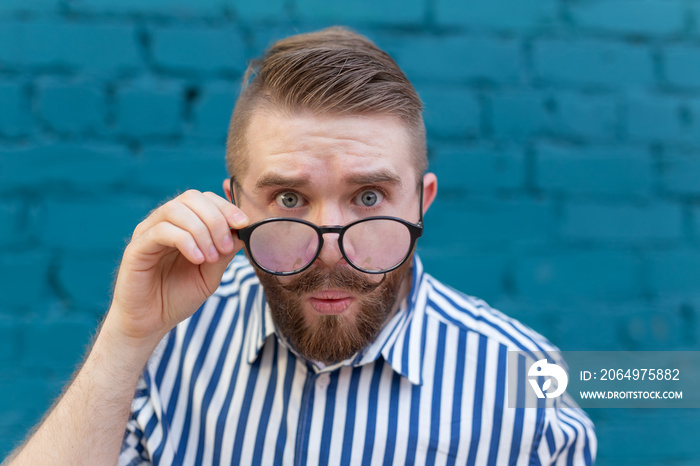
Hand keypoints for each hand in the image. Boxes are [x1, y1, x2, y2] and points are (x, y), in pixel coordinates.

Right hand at [106, 190, 248, 343]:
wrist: (150, 324)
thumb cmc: (178, 297)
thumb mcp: (211, 275)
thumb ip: (224, 253)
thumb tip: (243, 232)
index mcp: (183, 225)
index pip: (205, 199)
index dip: (226, 207)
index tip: (244, 224)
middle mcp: (164, 223)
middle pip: (192, 197)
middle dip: (216, 218)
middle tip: (226, 246)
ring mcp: (148, 233)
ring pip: (176, 209)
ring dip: (201, 230)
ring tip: (210, 257)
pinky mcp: (136, 248)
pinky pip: (161, 230)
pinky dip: (185, 240)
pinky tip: (197, 259)